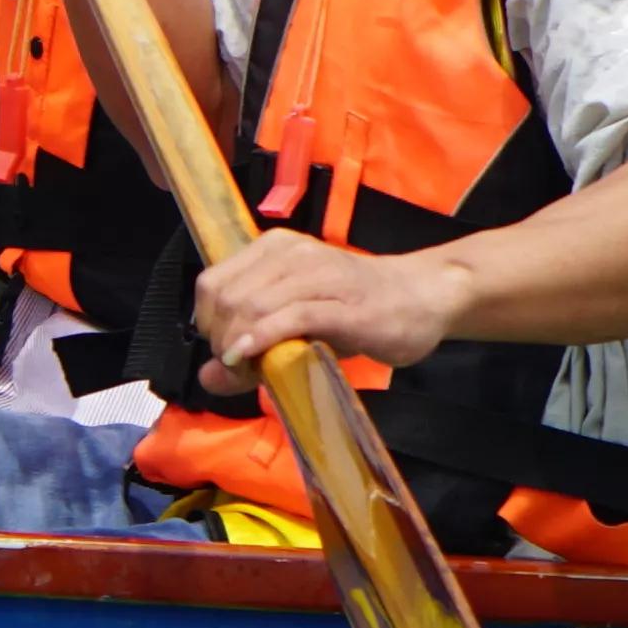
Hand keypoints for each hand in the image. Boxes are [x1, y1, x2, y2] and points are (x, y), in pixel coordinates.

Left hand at [197, 226, 450, 393]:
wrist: (421, 297)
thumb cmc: (355, 311)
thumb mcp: (296, 325)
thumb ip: (250, 348)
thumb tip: (208, 378)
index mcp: (273, 249)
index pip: (212, 282)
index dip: (206, 322)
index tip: (222, 350)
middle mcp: (290, 253)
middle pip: (226, 296)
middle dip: (219, 338)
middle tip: (237, 366)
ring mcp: (318, 275)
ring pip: (252, 305)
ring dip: (237, 344)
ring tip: (248, 369)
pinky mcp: (343, 304)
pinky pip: (290, 317)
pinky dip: (261, 339)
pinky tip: (251, 360)